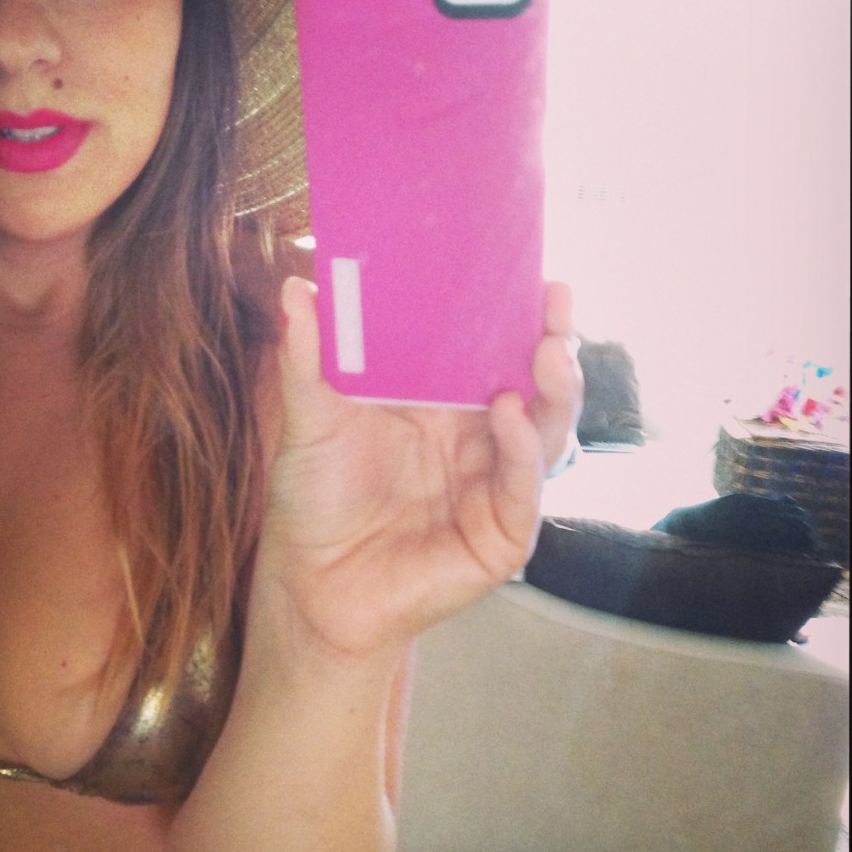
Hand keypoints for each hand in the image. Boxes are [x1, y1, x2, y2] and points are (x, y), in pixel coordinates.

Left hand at [257, 276, 580, 665]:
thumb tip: (296, 286)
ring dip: (554, 389)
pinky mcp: (500, 534)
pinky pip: (522, 488)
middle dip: (552, 339)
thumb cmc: (315, 494)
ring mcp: (495, 483)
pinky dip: (521, 451)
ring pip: (545, 430)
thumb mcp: (309, 418)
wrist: (310, 582)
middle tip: (555, 299)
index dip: (514, 312)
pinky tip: (507, 414)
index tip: (531, 269)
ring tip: (548, 349)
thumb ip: (308, 358)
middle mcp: (478, 435)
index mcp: (442, 401)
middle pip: (533, 381)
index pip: (491, 347)